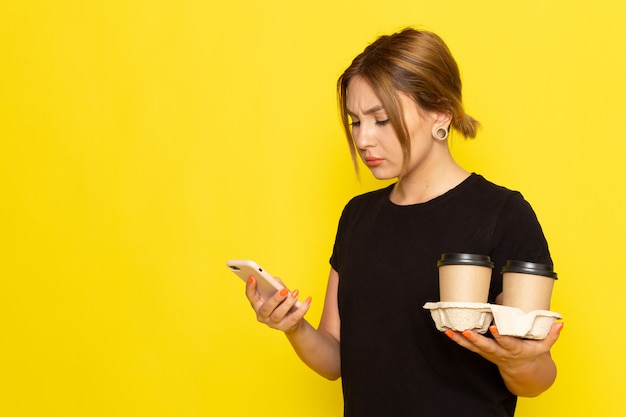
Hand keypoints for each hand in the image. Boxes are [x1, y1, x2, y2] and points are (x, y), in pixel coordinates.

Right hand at [245, 276, 311, 332]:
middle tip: (284, 290)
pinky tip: (308, 300)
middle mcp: (262, 315)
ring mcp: (273, 323)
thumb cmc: (281, 301)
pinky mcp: (285, 327)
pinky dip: (302, 309)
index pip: (251, 296)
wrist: (292, 321)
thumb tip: (276, 283)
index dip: (250, 287)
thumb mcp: (278, 291)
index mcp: (257, 304)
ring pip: (279, 314)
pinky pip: (294, 318)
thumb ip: (275, 285)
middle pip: (266, 308)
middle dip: (275, 299)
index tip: (253, 277)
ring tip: (296, 293)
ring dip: (288, 303)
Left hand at [444, 322, 563, 395]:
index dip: (501, 337)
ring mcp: (489, 353)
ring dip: (461, 339)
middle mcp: (500, 353)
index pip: (508, 343)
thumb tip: (560, 323)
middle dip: (477, 340)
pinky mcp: (481, 351)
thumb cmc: (531, 355)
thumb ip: (551, 335)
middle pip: (487, 347)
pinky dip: (457, 339)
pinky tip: (447, 331)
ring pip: (473, 347)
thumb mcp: (544, 347)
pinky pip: (468, 346)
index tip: (495, 328)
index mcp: (515, 350)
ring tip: (450, 331)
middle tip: (466, 332)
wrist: (521, 372)